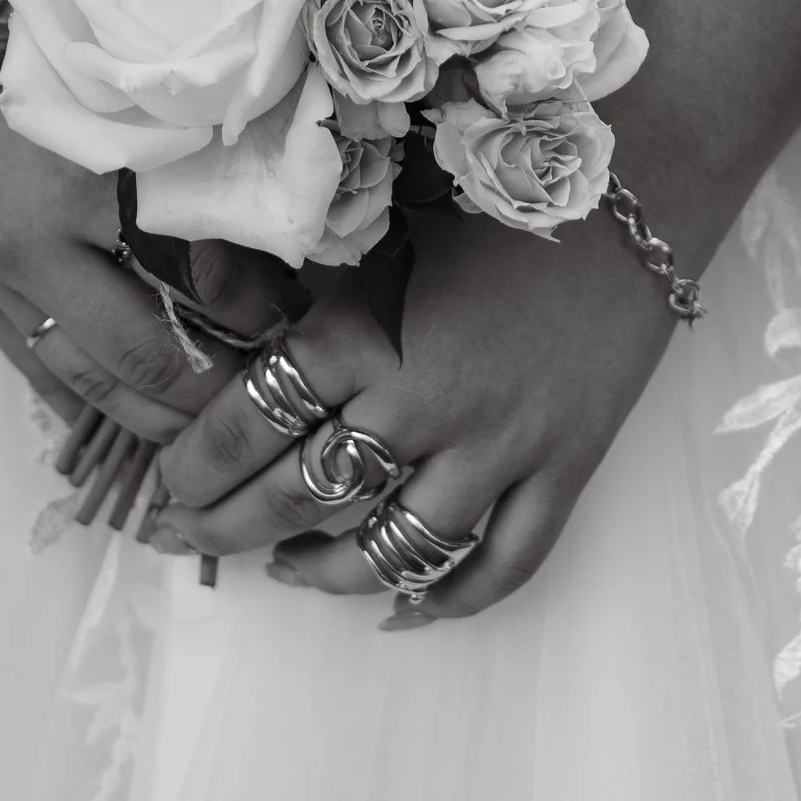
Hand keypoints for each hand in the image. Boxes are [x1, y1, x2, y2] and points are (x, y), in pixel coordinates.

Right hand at [0, 104, 302, 436]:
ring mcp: (6, 286)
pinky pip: (43, 379)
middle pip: (145, 349)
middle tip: (265, 390)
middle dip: (212, 383)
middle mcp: (42, 247)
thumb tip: (271, 242)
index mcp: (89, 187)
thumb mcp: (126, 114)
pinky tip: (137, 432)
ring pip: (95, 381)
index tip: (295, 317)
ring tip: (210, 425)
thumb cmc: (48, 85)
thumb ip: (188, 174)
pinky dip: (93, 411)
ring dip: (158, 416)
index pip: (196, 272)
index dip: (255, 305)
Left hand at [150, 203, 684, 622]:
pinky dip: (451, 600)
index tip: (164, 487)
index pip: (247, 421)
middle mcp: (422, 398)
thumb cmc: (492, 191)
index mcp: (364, 328)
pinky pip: (505, 564)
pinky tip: (404, 614)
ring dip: (325, 573)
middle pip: (300, 494)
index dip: (192, 468)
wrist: (636, 186)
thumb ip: (291, 270)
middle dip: (226, 527)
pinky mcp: (565, 467)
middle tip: (186, 539)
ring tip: (285, 570)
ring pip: (393, 547)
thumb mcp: (376, 220)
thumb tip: (196, 283)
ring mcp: (500, 443)